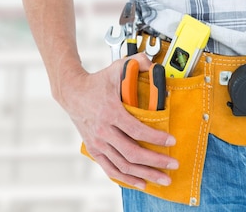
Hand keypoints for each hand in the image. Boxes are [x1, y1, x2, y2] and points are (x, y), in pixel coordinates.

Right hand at [58, 53, 178, 189]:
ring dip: (145, 173)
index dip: (155, 138)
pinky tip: (141, 183)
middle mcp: (102, 130)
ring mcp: (97, 142)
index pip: (135, 129)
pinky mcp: (94, 148)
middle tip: (173, 163)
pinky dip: (126, 178)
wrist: (71, 92)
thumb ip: (135, 63)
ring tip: (163, 178)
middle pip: (131, 152)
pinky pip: (110, 168)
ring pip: (123, 164)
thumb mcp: (115, 69)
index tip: (171, 141)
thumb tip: (153, 63)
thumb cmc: (95, 82)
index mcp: (109, 112)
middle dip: (155, 160)